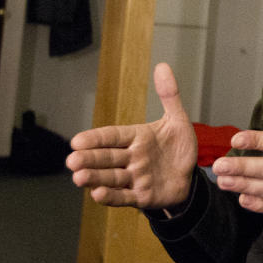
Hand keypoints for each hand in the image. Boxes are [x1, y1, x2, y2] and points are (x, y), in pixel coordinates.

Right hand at [66, 63, 197, 208]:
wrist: (191, 177)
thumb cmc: (179, 148)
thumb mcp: (178, 120)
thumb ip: (169, 95)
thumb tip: (162, 66)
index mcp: (136, 138)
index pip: (113, 136)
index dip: (96, 139)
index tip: (77, 140)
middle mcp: (131, 158)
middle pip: (106, 158)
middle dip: (89, 159)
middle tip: (72, 161)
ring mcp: (135, 178)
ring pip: (111, 178)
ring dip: (94, 178)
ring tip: (78, 178)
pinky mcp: (141, 196)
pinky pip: (124, 197)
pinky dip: (111, 196)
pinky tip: (97, 194)